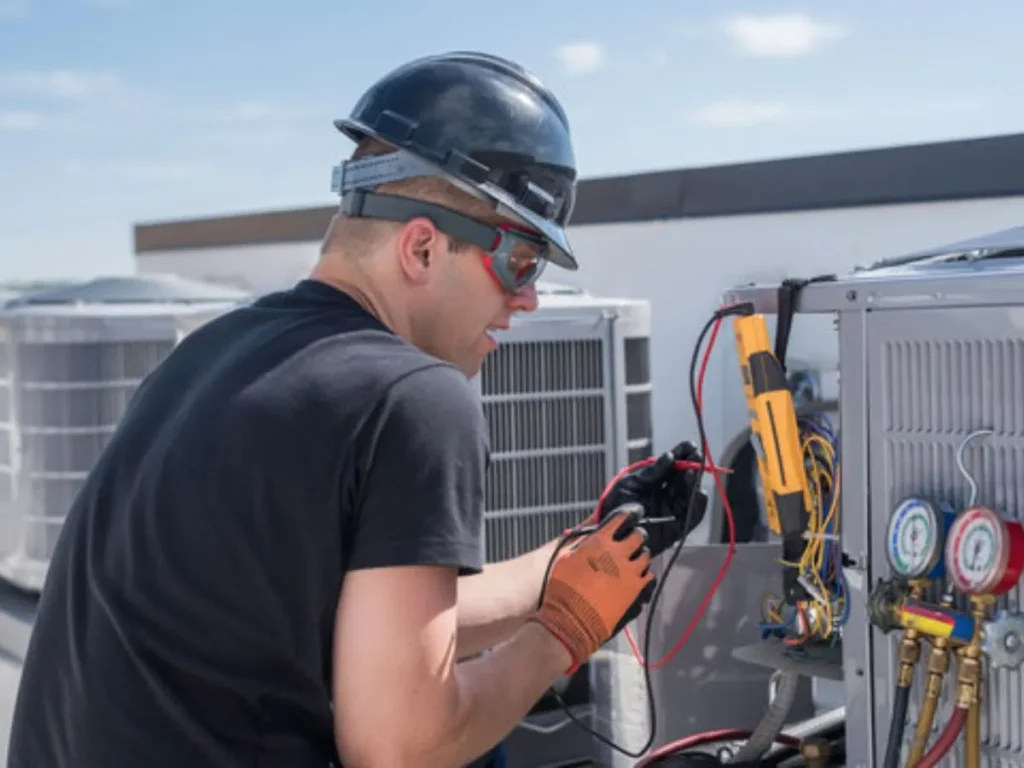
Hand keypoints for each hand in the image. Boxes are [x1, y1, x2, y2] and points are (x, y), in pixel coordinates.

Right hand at [530, 505, 655, 673]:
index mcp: (600, 541)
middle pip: (639, 535)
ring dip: (640, 554)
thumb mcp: (567, 558)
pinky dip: (644, 573)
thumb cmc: (563, 588)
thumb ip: (584, 543)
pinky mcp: (636, 589)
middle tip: (634, 537)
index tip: (631, 514)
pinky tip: (638, 575)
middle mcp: (618, 553)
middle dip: (637, 534)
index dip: (628, 514)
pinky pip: (648, 575)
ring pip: (645, 555)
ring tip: (635, 557)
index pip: (622, 518)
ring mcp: (630, 571)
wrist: (572, 618)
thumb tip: (593, 535)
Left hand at [597, 440, 707, 556]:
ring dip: (693, 483)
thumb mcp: (630, 484)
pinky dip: (698, 505)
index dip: (682, 455)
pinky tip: (699, 493)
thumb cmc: (615, 507)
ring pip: (689, 495)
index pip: (672, 467)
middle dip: (691, 466)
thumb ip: (650, 473)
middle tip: (695, 456)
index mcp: (654, 482)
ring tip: (692, 472)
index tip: (689, 446)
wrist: (609, 533)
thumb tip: (669, 457)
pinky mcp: (676, 529)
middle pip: (684, 479)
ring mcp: (671, 511)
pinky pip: (692, 517)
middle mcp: (665, 495)